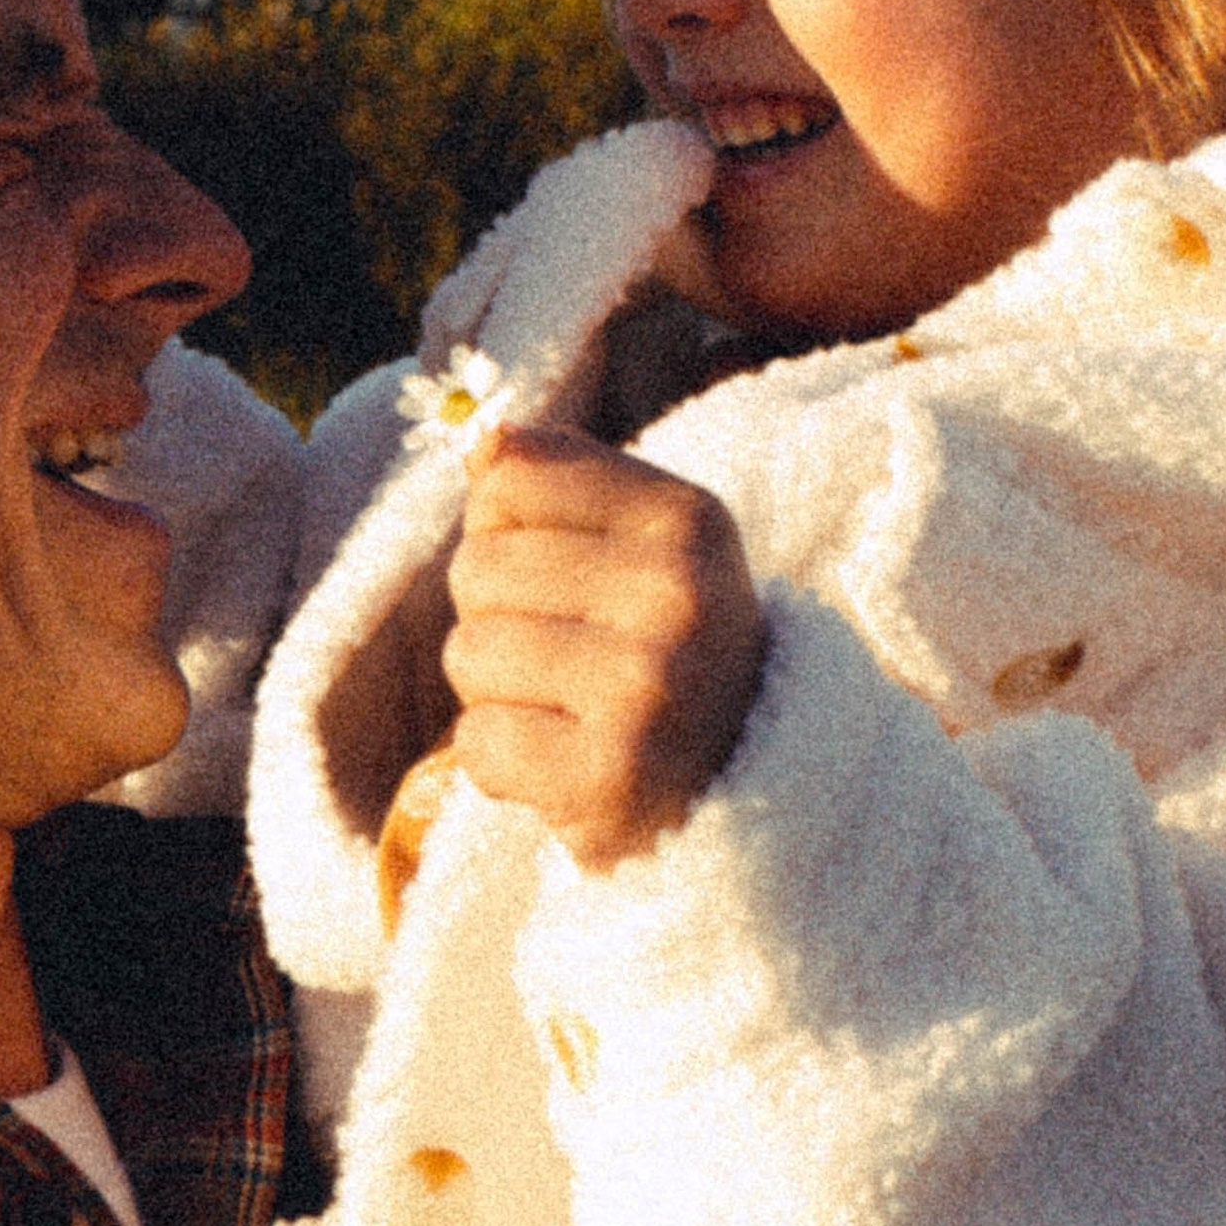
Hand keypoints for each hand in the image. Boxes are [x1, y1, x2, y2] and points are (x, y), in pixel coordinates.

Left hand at [443, 425, 766, 868]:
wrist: (755, 786)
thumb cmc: (671, 646)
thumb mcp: (649, 541)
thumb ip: (561, 478)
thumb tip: (483, 439)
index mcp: (688, 520)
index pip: (510, 481)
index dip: (506, 528)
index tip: (562, 573)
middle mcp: (679, 596)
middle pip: (479, 567)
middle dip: (499, 616)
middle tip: (571, 657)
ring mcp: (648, 688)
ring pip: (470, 653)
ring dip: (497, 692)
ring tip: (569, 710)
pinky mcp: (611, 777)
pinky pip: (477, 742)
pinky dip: (502, 763)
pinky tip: (564, 765)